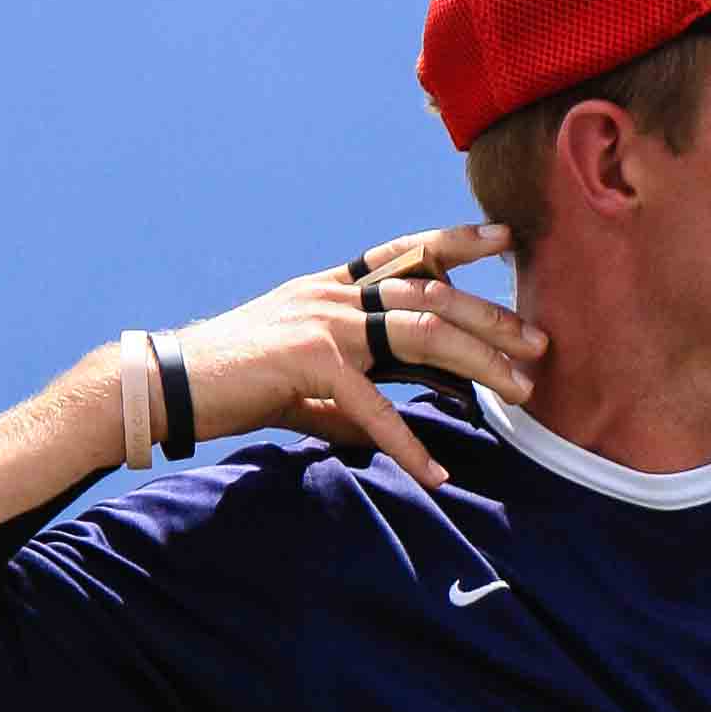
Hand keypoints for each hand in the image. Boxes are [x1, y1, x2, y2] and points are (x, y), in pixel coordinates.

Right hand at [157, 224, 543, 497]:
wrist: (170, 383)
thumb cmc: (235, 381)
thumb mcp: (305, 378)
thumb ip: (350, 393)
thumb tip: (383, 429)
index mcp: (332, 288)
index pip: (405, 253)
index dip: (456, 241)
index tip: (505, 238)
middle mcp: (333, 294)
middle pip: (430, 294)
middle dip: (491, 316)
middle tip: (540, 342)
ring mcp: (322, 322)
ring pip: (420, 331)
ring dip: (476, 364)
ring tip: (518, 395)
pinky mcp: (308, 362)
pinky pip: (374, 406)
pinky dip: (408, 443)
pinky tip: (435, 473)